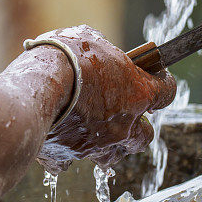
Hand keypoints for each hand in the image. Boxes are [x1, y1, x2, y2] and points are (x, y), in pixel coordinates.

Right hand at [34, 25, 176, 173]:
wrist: (34, 87)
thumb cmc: (64, 57)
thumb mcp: (89, 38)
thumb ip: (102, 52)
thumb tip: (100, 52)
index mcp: (137, 94)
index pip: (167, 92)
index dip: (163, 83)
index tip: (156, 77)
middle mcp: (123, 126)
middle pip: (144, 137)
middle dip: (136, 127)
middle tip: (122, 113)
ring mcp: (97, 146)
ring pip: (112, 157)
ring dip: (106, 146)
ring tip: (92, 130)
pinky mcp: (68, 157)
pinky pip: (70, 162)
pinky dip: (65, 154)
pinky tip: (58, 140)